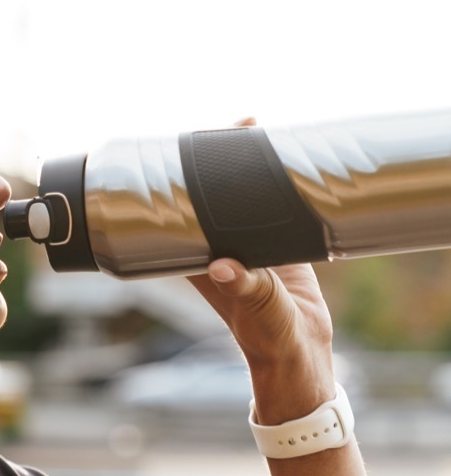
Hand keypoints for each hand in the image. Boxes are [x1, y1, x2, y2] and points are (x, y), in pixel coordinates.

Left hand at [184, 117, 336, 420]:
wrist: (299, 351)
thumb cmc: (267, 335)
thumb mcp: (255, 308)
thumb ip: (244, 286)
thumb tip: (223, 266)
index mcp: (197, 258)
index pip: (177, 208)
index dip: (180, 177)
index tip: (193, 144)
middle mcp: (215, 245)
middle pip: (204, 192)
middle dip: (214, 158)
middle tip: (234, 124)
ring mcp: (244, 241)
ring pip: (235, 194)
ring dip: (243, 165)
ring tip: (253, 128)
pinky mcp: (275, 242)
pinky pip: (267, 205)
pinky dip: (270, 181)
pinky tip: (279, 157)